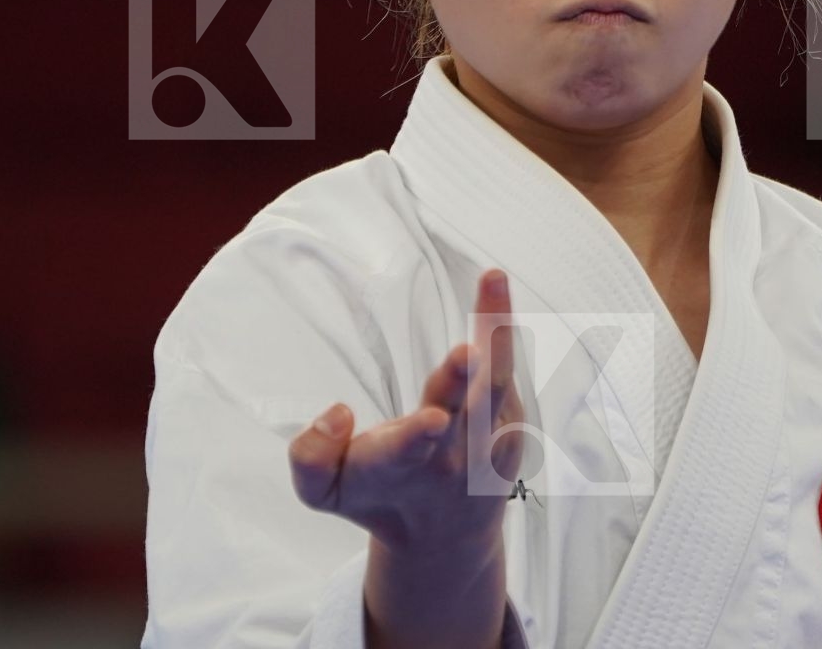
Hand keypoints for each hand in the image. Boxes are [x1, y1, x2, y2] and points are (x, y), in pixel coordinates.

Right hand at [288, 268, 524, 551]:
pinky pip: (507, 369)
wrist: (445, 539)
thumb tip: (337, 412)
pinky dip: (499, 327)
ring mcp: (487, 439)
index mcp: (401, 468)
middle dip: (462, 383)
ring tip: (491, 281)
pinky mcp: (511, 422)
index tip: (433, 420)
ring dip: (494, 333)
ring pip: (496, 383)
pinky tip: (492, 286)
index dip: (416, 436)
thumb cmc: (377, 497)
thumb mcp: (326, 493)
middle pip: (461, 414)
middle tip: (467, 352)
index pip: (405, 453)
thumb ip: (311, 459)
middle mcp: (451, 454)